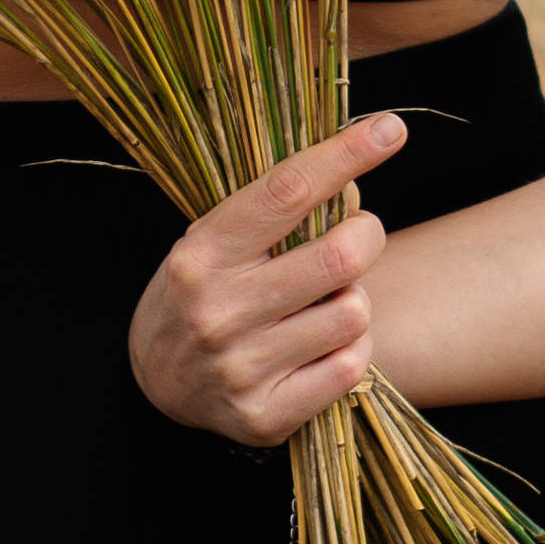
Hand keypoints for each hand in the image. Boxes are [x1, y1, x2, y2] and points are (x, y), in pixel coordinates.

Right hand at [127, 115, 406, 448]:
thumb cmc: (200, 294)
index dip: (345, 154)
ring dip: (354, 299)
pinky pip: (351, 367)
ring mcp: (241, 367)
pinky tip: (323, 344)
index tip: (390, 128)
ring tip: (326, 302)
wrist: (155, 386)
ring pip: (353, 313)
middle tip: (359, 234)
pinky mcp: (265, 415)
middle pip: (340, 255)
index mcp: (202, 254)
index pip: (286, 191)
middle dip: (367, 234)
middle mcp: (217, 310)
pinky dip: (351, 349)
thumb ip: (276, 211)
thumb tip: (355, 173)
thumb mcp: (214, 241)